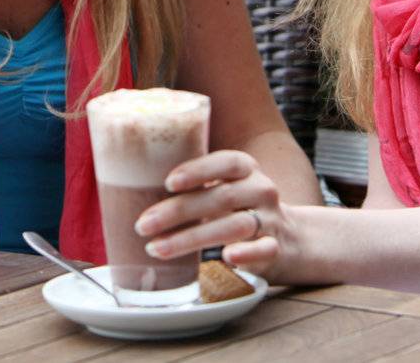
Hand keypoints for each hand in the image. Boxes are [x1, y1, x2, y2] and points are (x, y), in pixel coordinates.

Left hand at [132, 149, 290, 276]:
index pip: (225, 162)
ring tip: (158, 249)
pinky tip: (225, 257)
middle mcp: (260, 189)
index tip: (168, 182)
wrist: (289, 238)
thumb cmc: (238, 208)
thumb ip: (193, 185)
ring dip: (193, 238)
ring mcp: (270, 219)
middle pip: (219, 197)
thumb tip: (130, 186)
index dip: (197, 170)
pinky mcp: (276, 249)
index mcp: (245, 168)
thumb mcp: (223, 187)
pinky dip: (245, 253)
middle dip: (177, 212)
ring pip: (234, 226)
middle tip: (142, 225)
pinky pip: (263, 250)